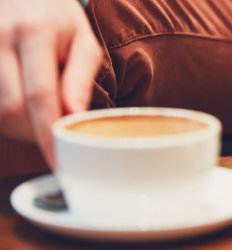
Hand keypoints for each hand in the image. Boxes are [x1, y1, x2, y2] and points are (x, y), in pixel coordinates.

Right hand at [0, 0, 101, 166]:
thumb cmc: (58, 20)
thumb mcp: (82, 42)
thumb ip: (79, 79)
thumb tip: (75, 117)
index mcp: (34, 32)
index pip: (39, 94)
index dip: (48, 133)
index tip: (58, 160)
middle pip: (11, 108)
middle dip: (34, 134)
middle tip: (55, 140)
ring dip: (19, 129)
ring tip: (41, 120)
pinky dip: (4, 119)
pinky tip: (22, 112)